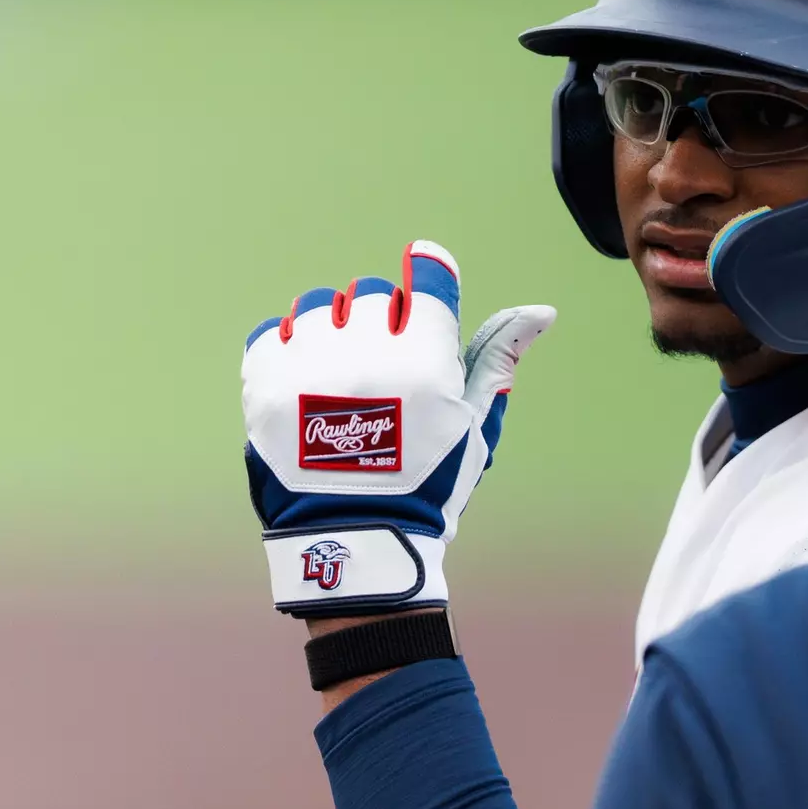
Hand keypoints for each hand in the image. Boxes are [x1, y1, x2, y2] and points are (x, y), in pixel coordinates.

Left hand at [241, 240, 554, 616]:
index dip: (429, 270)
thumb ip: (499, 357)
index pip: (427, 281)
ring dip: (334, 327)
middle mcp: (366, 357)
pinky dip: (290, 345)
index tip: (426, 268)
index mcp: (426, 363)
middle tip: (386, 359)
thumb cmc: (427, 481)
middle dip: (383, 317)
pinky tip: (308, 377)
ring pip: (319, 305)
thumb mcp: (475, 423)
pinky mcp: (265, 387)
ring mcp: (310, 370)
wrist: (354, 541)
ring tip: (342, 369)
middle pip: (372, 294)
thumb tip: (542, 311)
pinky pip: (272, 332)